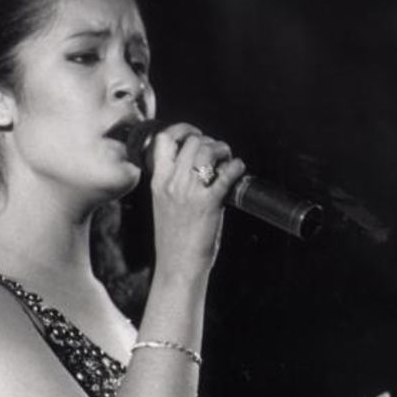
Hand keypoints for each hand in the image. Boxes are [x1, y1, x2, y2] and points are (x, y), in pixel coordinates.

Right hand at [148, 123, 245, 278]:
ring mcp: (189, 193)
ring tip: (228, 161)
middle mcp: (171, 184)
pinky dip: (236, 167)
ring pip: (208, 151)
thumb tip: (197, 167)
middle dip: (210, 142)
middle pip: (192, 141)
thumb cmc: (174, 239)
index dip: (182, 130)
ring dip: (223, 151)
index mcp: (158, 182)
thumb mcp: (164, 205)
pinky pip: (226, 174)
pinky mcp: (208, 204)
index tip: (195, 136)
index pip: (164, 140)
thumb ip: (174, 185)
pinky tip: (238, 170)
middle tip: (219, 155)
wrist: (177, 266)